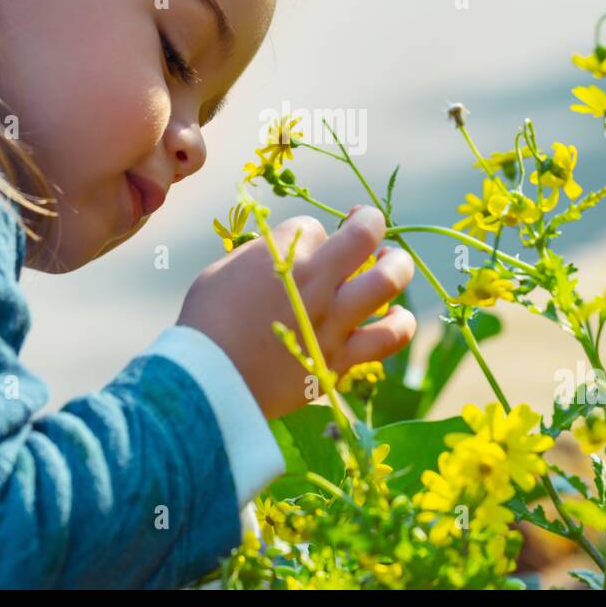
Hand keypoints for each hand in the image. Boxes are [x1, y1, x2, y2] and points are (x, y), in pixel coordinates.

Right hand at [178, 206, 416, 418]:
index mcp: (283, 258)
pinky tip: (396, 317)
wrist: (207, 383)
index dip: (309, 234)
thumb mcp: (222, 272)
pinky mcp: (341, 359)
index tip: (299, 249)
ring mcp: (334, 322)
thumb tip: (282, 255)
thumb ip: (259, 257)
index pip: (314, 226)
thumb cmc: (205, 325)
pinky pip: (389, 337)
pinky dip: (400, 323)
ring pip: (390, 280)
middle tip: (365, 232)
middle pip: (366, 234)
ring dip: (397, 265)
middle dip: (370, 223)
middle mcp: (317, 284)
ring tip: (391, 265)